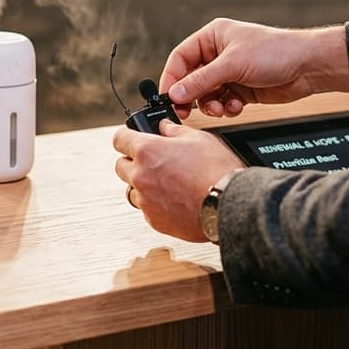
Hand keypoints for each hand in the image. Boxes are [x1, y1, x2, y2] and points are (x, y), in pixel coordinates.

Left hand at [113, 120, 243, 241]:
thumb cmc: (217, 172)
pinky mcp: (154, 221)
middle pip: (121, 165)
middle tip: (154, 161)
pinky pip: (146, 209)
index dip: (126, 137)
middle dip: (134, 161)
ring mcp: (146, 201)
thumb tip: (165, 127)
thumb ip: (175, 131)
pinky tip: (174, 199)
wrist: (228, 205)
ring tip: (167, 183)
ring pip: (132, 190)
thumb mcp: (199, 138)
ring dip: (143, 185)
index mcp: (147, 151)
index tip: (131, 138)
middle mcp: (141, 176)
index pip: (119, 139)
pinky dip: (155, 204)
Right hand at [160, 19, 348, 118]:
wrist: (308, 67)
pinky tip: (237, 106)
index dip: (172, 78)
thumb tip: (174, 93)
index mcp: (213, 37)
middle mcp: (219, 54)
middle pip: (191, 79)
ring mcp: (230, 72)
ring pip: (206, 94)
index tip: (167, 97)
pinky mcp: (241, 89)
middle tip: (186, 112)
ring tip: (221, 108)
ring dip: (211, 105)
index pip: (181, 58)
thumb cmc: (275, 52)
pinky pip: (223, 102)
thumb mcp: (232, 65)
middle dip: (192, 96)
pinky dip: (227, 108)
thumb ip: (200, 81)